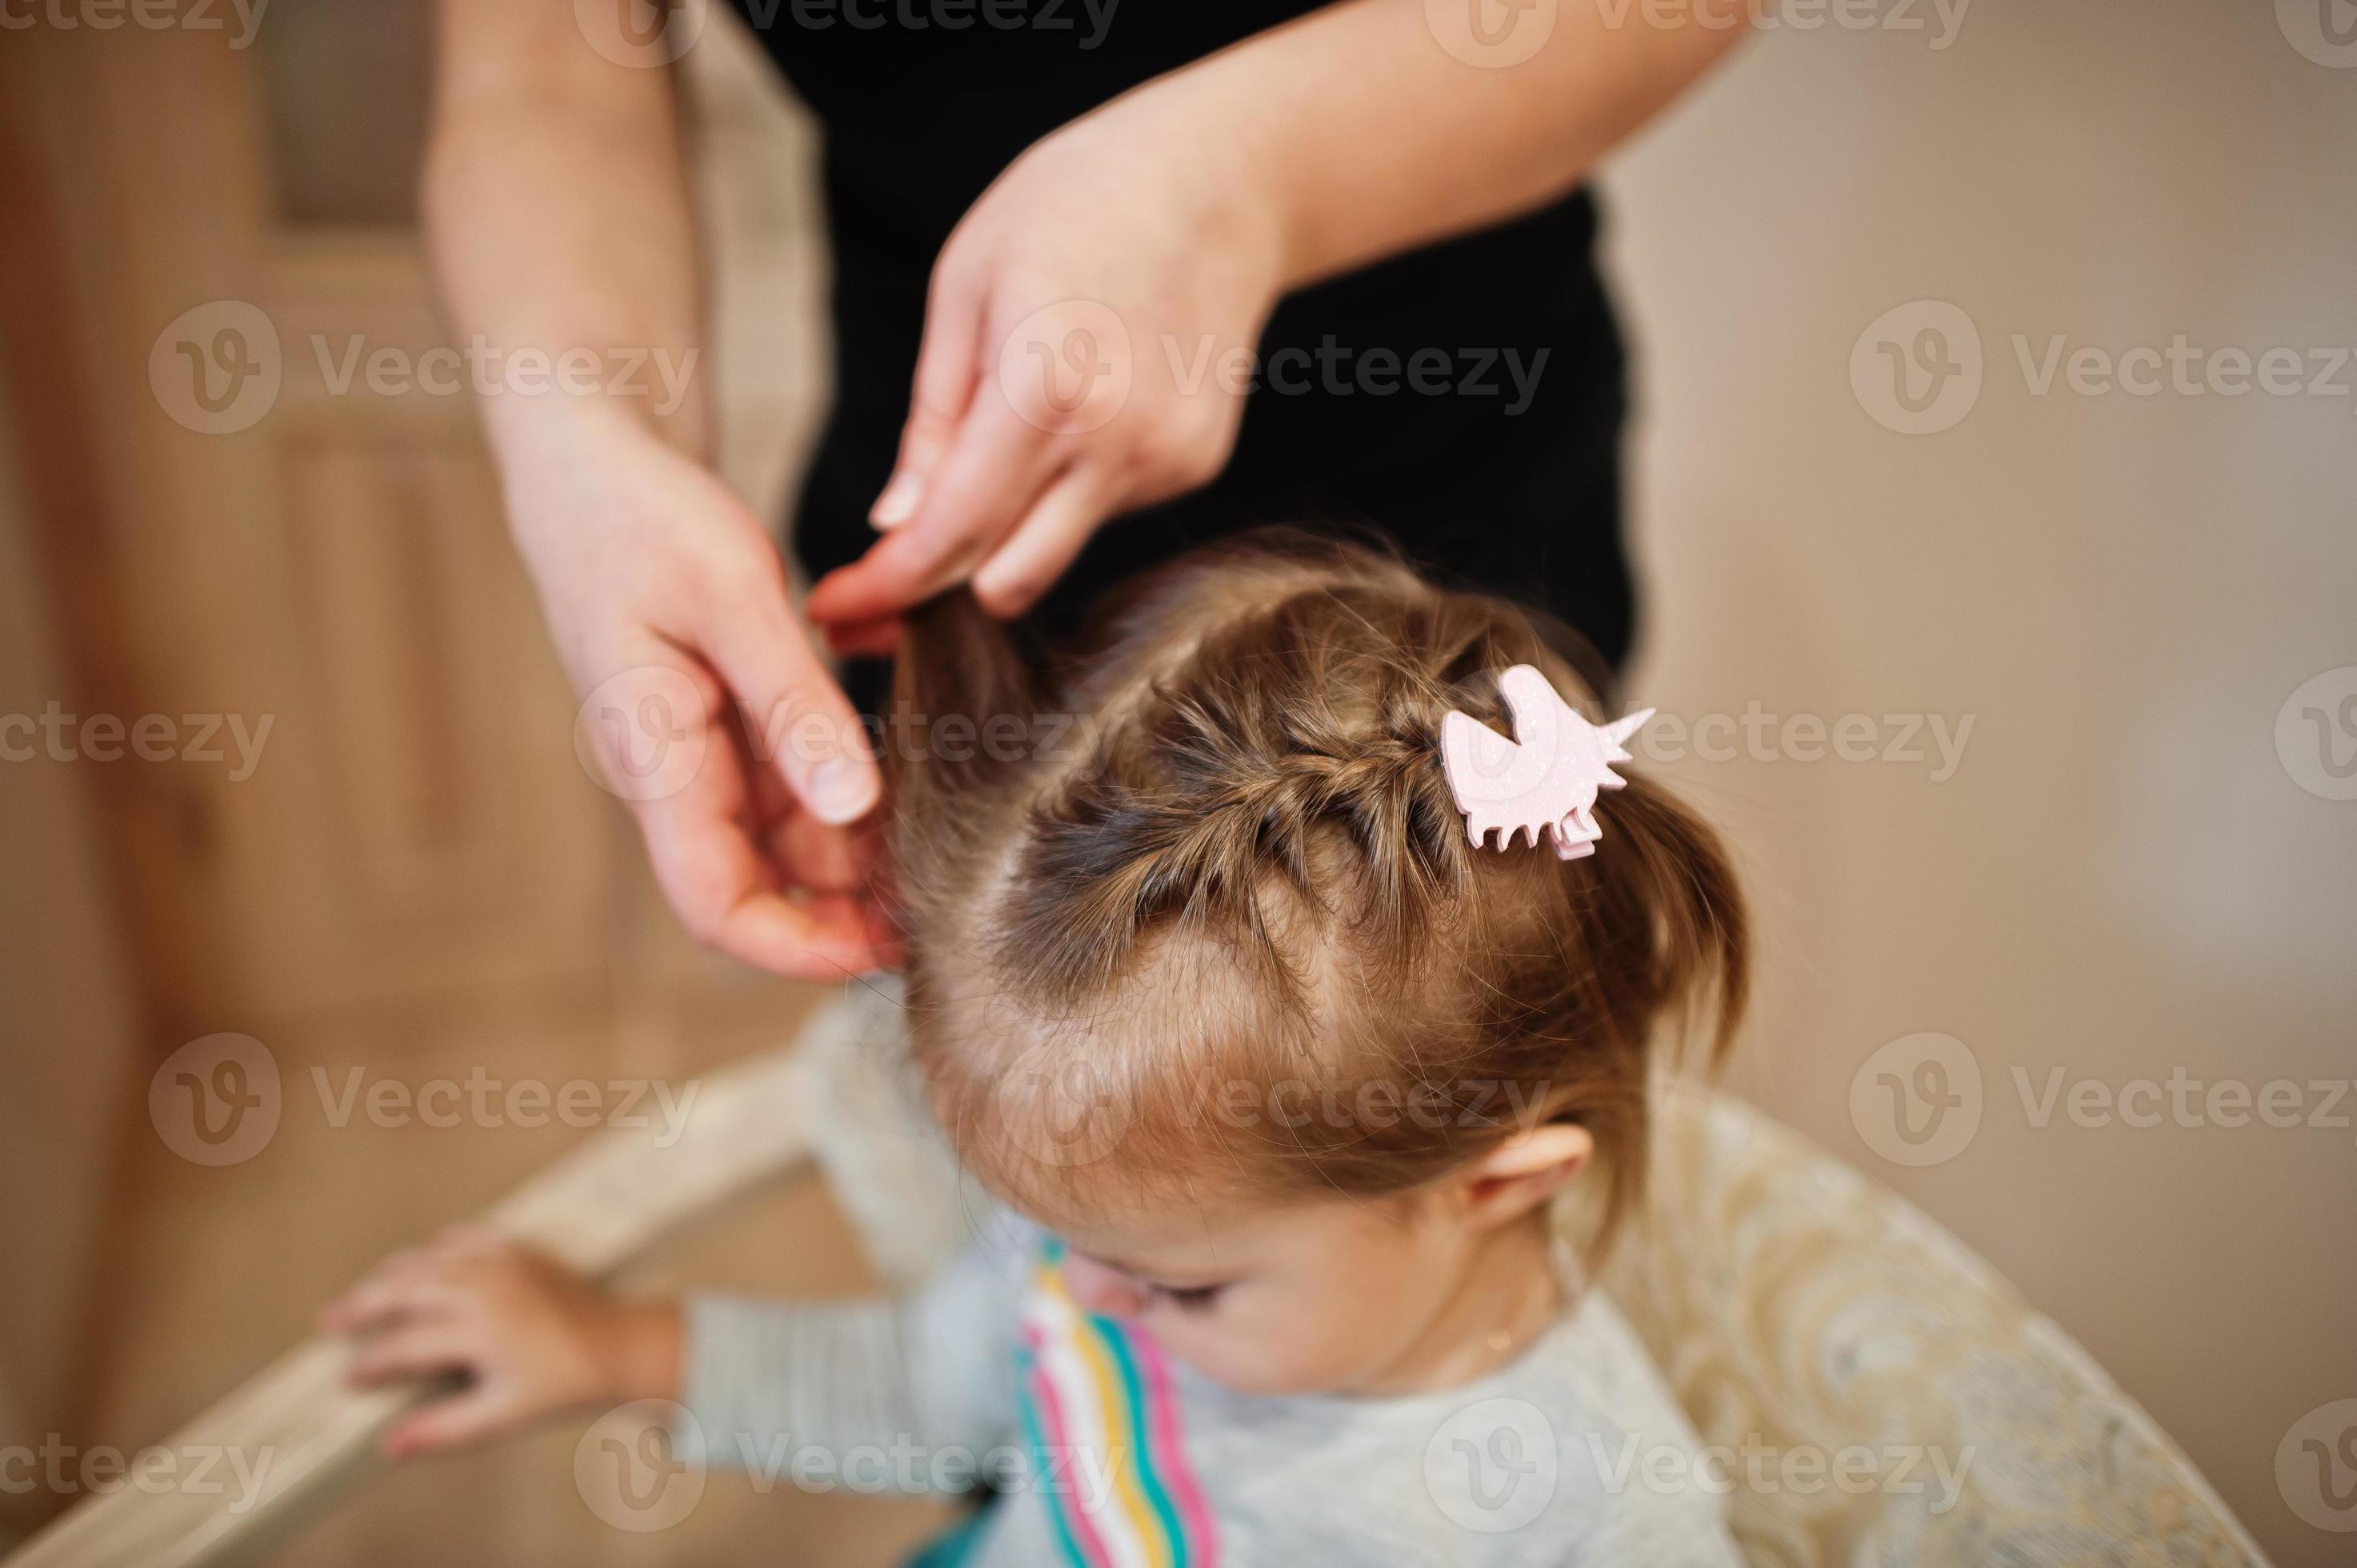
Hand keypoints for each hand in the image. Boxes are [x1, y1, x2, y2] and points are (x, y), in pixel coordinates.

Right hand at [320, 1227, 680, 1458]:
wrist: (618, 1345)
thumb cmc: (560, 1387)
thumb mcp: (502, 1416)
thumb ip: (443, 1430)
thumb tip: (387, 1447)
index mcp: (480, 1329)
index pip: (406, 1345)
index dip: (371, 1364)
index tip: (347, 1379)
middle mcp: (486, 1287)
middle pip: (405, 1288)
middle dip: (363, 1305)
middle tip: (328, 1321)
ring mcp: (502, 1261)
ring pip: (428, 1259)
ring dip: (391, 1276)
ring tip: (362, 1296)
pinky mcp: (517, 1248)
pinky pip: (462, 1239)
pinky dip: (434, 1251)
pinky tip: (417, 1264)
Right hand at [498, 402, 895, 976]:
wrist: (588, 457)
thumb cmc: (639, 513)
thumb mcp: (729, 594)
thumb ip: (793, 704)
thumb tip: (852, 809)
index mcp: (655, 759)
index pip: (715, 906)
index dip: (797, 948)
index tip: (884, 949)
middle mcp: (676, 775)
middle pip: (761, 887)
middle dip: (846, 911)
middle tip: (946, 897)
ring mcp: (702, 752)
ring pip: (786, 840)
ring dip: (856, 854)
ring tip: (943, 839)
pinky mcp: (728, 721)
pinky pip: (793, 785)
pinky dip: (848, 795)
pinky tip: (909, 779)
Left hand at [803, 89, 1285, 642]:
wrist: (1219, 179)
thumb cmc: (1074, 205)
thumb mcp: (965, 286)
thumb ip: (932, 422)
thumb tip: (895, 527)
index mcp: (1047, 384)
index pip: (953, 532)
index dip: (885, 586)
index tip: (835, 610)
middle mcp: (1117, 440)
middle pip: (1007, 581)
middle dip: (939, 588)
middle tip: (885, 574)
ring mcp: (1166, 460)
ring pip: (1054, 550)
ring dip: (1006, 529)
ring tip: (1002, 431)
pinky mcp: (1195, 465)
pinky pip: (1101, 512)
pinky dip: (1066, 488)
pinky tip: (1078, 407)